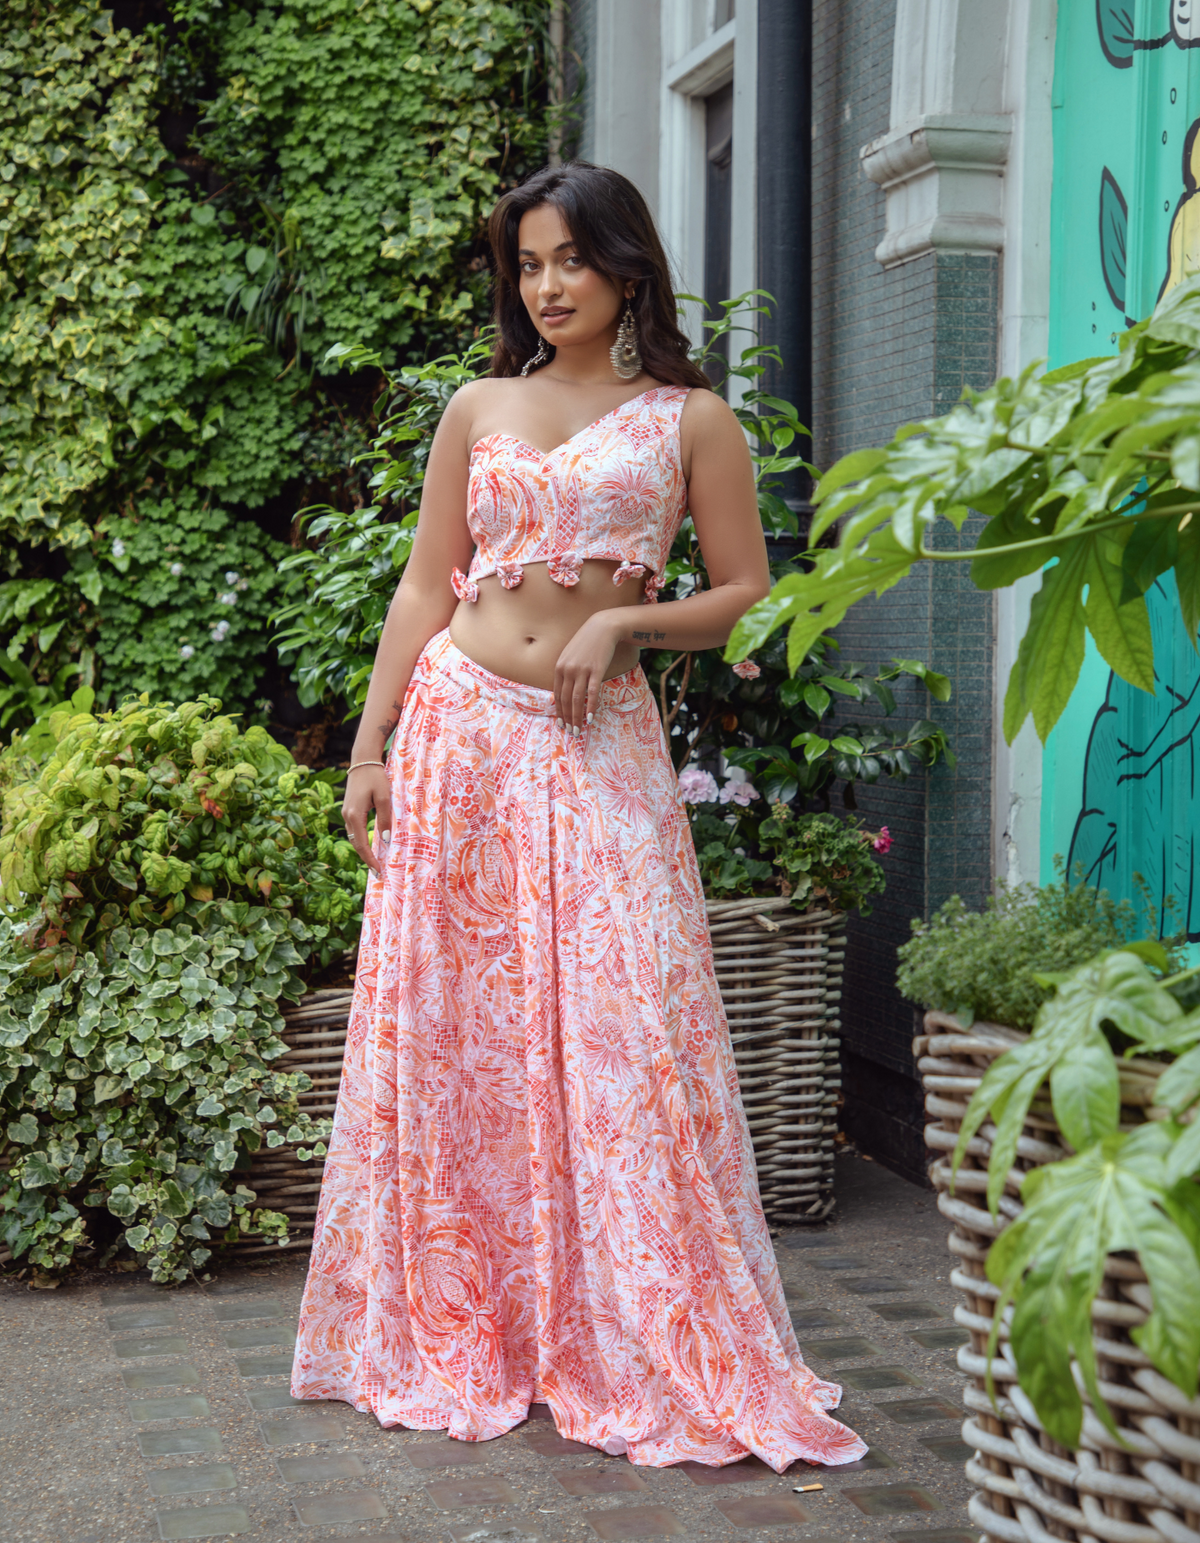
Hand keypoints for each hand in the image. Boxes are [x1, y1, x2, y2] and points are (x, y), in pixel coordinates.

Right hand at [342, 763, 391, 875]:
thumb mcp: (384, 798)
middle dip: (366, 858)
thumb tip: (385, 841)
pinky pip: (354, 830)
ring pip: (354, 838)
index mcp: (355, 815)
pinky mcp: (348, 809)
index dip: (370, 859)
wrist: (363, 761)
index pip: (361, 844)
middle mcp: (347, 816)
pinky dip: (361, 840)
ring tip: (375, 862)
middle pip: (355, 844)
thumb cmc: (376, 777)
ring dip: (363, 850)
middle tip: (377, 871)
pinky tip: (369, 845)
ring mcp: (346, 813)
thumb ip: (385, 820)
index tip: (378, 871)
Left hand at [554, 611, 619, 732]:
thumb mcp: (570, 655)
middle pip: (566, 699)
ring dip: (577, 717)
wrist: (603, 628)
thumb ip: (565, 671)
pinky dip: (591, 707)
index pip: (557, 694)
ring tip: (579, 729)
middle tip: (570, 732)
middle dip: (567, 718)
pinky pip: (592, 693)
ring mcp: (582, 670)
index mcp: (559, 667)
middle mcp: (568, 670)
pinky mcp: (596, 670)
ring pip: (577, 699)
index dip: (559, 711)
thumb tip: (564, 690)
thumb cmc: (587, 642)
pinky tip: (590, 718)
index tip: (562, 723)